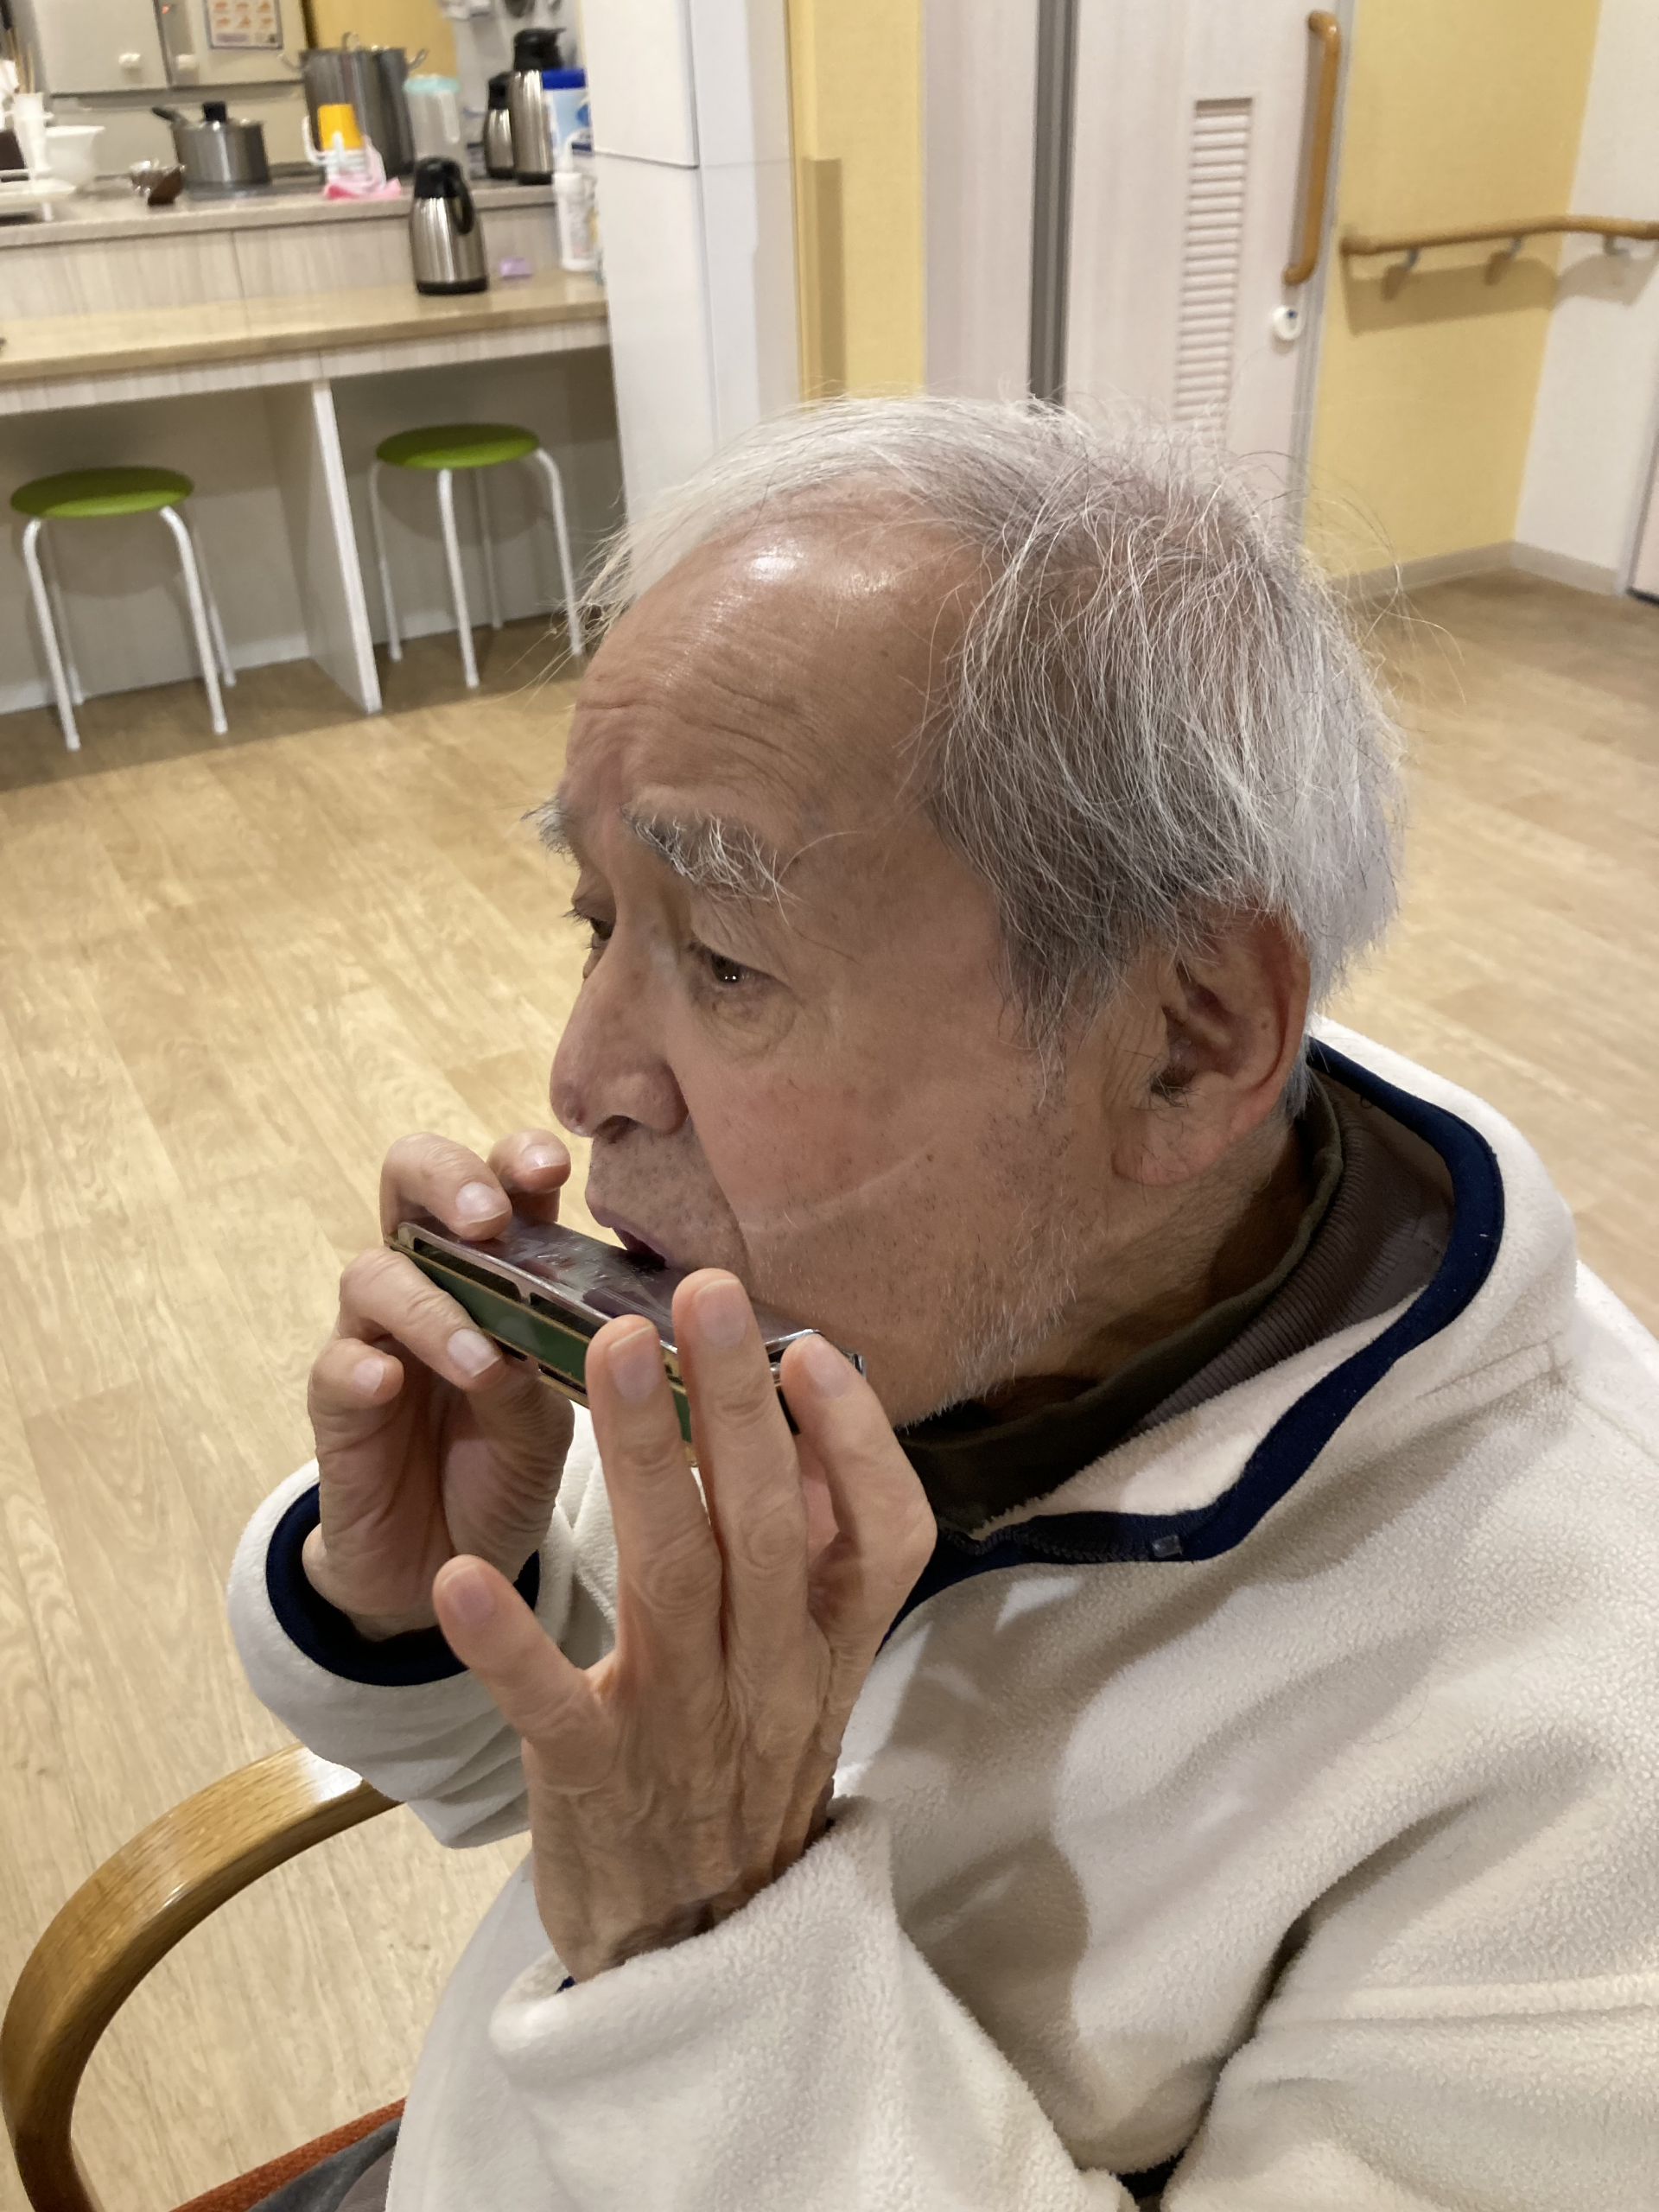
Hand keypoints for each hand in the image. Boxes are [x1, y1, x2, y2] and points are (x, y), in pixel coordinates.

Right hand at [302, 1130, 576, 1637]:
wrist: (449, 1562)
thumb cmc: (504, 1466)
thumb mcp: (549, 1416)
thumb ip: (549, 1360)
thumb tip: (561, 1321)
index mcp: (495, 1266)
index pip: (499, 1180)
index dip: (517, 1157)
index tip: (552, 1167)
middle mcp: (429, 1281)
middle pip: (409, 1180)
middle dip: (447, 1179)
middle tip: (488, 1219)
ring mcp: (375, 1336)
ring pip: (372, 1274)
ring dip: (431, 1309)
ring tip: (480, 1362)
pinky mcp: (337, 1403)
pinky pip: (335, 1366)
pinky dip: (362, 1367)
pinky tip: (388, 1384)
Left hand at [431, 1270, 935, 1979]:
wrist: (699, 1962)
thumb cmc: (746, 1781)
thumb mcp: (810, 1677)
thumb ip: (819, 1560)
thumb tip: (820, 1407)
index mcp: (830, 1652)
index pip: (884, 1538)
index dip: (856, 1441)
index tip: (811, 1345)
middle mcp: (771, 1682)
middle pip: (766, 1528)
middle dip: (737, 1403)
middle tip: (702, 1290)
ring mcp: (684, 1733)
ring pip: (674, 1581)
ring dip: (644, 1462)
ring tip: (609, 1353)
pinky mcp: (593, 1782)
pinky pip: (553, 1705)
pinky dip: (510, 1643)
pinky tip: (465, 1575)